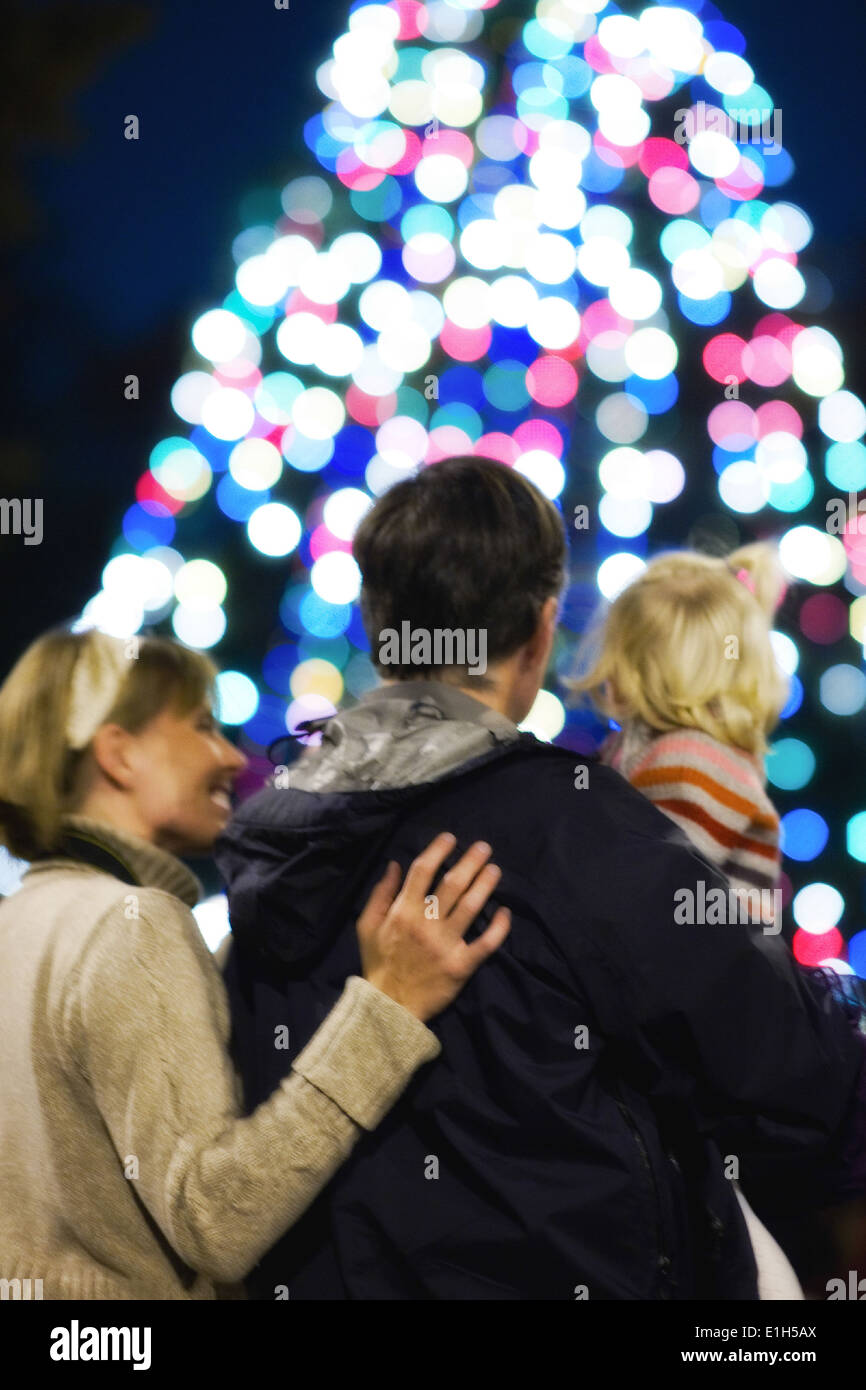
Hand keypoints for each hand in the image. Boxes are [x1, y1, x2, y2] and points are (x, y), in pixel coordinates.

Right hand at [356, 833, 510, 1022]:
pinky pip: (485, 944)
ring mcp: (445, 944)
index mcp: (402, 911)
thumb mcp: (366, 926)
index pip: (422, 871)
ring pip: (470, 907)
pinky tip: (505, 912)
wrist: (388, 1007)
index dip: (438, 850)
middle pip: (452, 884)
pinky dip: (498, 927)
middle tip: (484, 847)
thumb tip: (395, 865)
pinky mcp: (461, 965)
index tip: (451, 838)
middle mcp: (425, 923)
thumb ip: (380, 894)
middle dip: (470, 862)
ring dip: (485, 885)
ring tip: (495, 869)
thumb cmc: (378, 963)